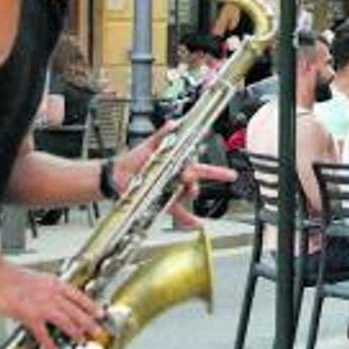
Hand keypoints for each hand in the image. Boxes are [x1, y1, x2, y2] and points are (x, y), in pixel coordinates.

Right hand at [0, 265, 101, 348]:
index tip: (100, 313)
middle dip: (89, 322)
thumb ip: (49, 289)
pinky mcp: (29, 315)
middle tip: (97, 330)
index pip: (79, 296)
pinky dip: (49, 343)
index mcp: (55, 283)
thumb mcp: (38, 279)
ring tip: (81, 340)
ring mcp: (42, 305)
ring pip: (65, 320)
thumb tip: (56, 297)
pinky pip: (42, 332)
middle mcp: (52, 293)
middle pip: (76, 310)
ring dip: (75, 332)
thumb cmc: (11, 276)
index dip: (91, 306)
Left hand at [112, 123, 236, 219]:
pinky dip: (188, 219)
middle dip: (193, 181)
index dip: (218, 173)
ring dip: (184, 195)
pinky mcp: (164, 202)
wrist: (117, 175)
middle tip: (186, 178)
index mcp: (179, 165)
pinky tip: (196, 223)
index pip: (202, 169)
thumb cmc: (134, 160)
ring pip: (186, 196)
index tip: (231, 176)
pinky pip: (178, 212)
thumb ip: (163, 134)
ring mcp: (172, 191)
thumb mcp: (149, 145)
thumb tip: (173, 124)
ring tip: (175, 191)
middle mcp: (178, 179)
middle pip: (195, 183)